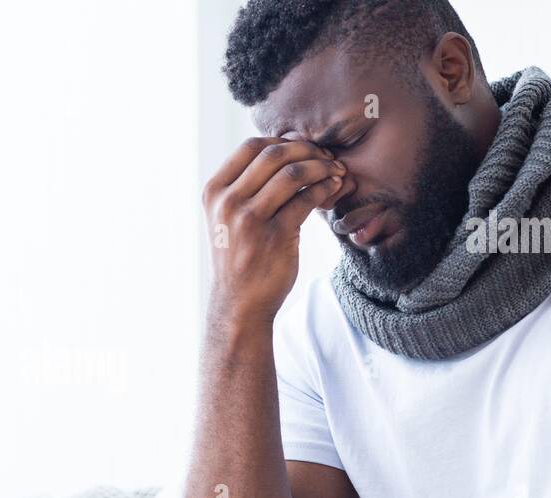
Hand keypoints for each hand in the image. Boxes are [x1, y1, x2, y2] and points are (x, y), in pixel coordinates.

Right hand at [202, 138, 344, 324]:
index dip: (282, 141)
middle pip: (273, 155)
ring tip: (335, 171)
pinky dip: (326, 188)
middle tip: (326, 157)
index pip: (250, 147)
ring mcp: (250, 219)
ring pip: (293, 174)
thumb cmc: (238, 257)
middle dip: (307, 150)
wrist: (238, 303)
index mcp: (214, 192)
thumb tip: (284, 152)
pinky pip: (307, 199)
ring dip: (321, 167)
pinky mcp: (275, 236)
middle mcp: (228, 202)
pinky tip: (334, 188)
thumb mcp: (226, 218)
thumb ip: (244, 187)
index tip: (302, 149)